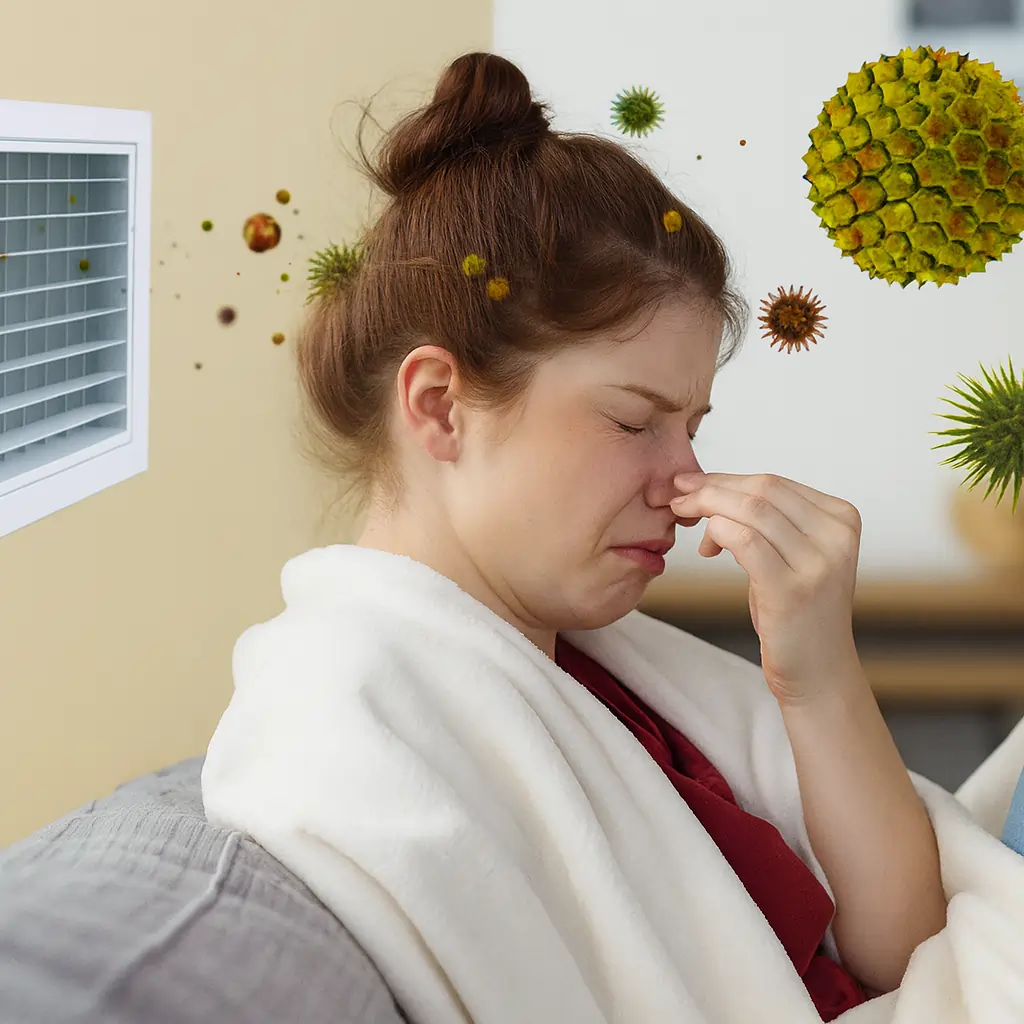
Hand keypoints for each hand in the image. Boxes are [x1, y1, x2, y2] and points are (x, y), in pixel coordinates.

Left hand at [670, 472, 862, 705]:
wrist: (818, 672)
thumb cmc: (795, 611)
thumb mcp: (791, 554)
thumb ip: (767, 519)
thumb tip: (708, 485)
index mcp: (841, 518)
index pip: (774, 482)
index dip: (725, 479)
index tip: (691, 485)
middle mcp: (837, 536)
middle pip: (762, 489)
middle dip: (711, 488)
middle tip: (679, 498)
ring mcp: (819, 563)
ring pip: (751, 510)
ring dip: (707, 508)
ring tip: (685, 519)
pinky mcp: (793, 590)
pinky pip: (745, 541)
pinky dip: (716, 534)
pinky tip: (706, 548)